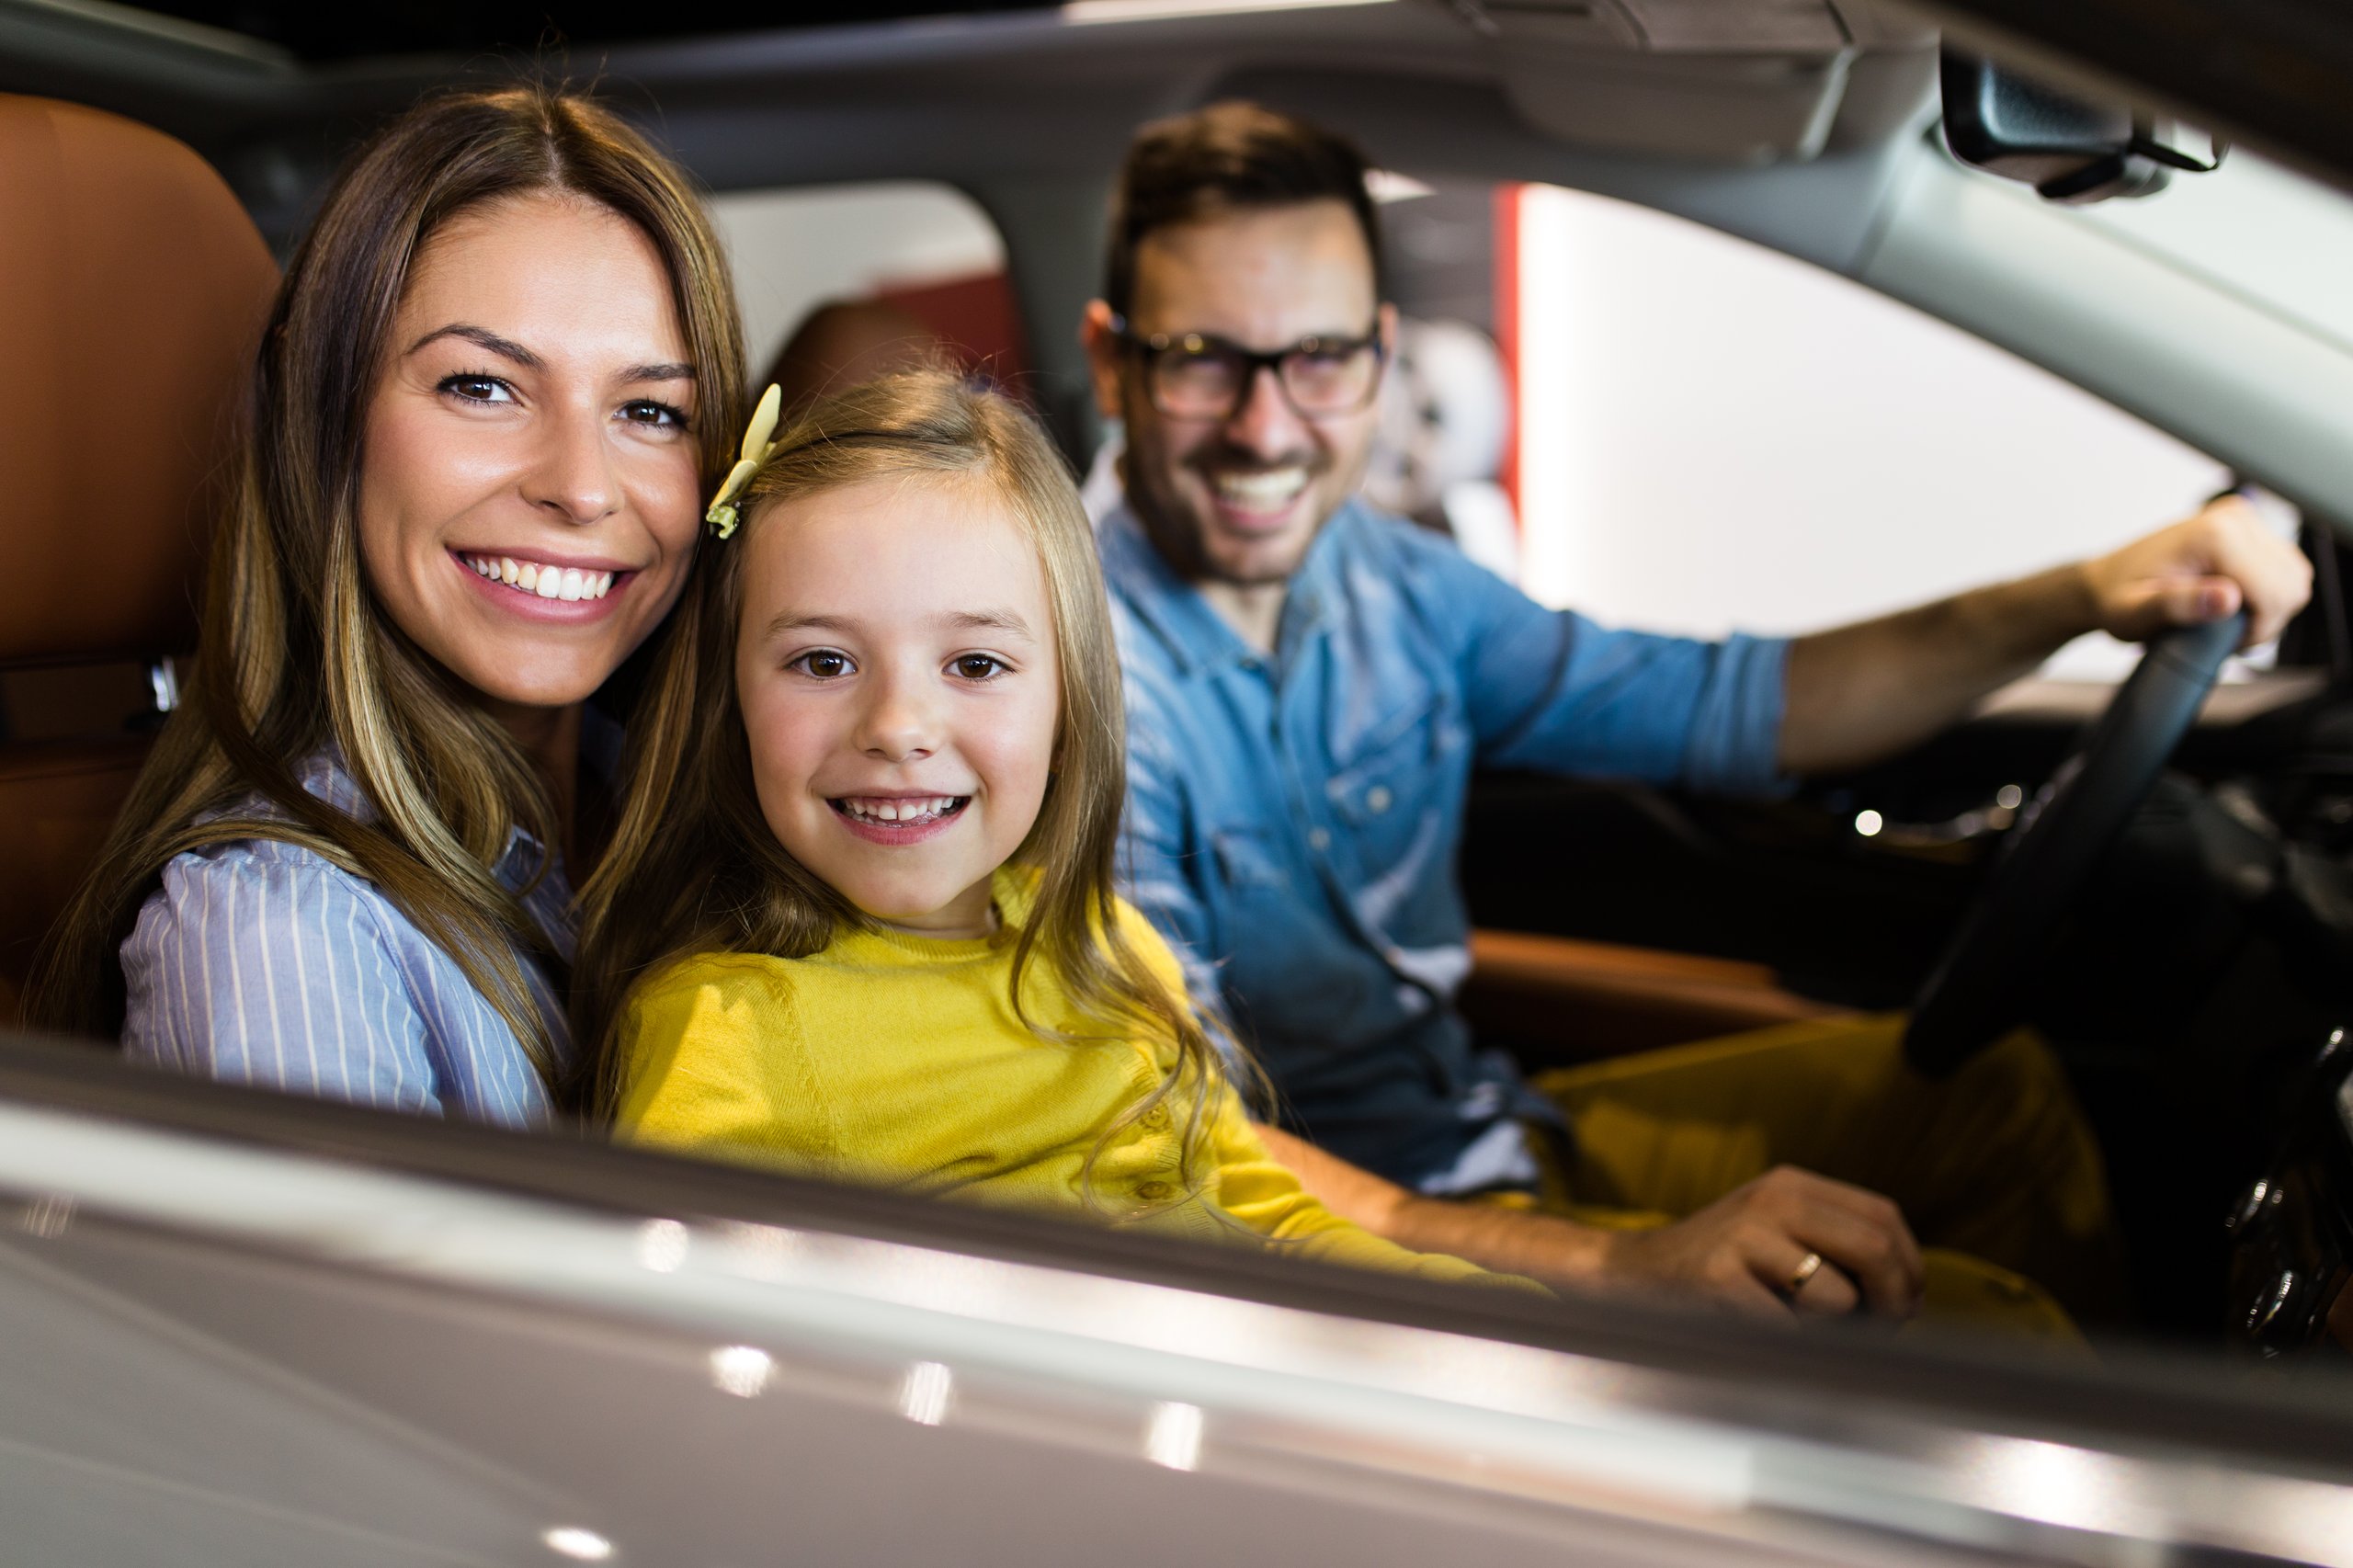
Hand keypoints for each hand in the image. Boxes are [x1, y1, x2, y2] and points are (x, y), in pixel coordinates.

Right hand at [1596, 1166, 1924, 1322]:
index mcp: (1790, 1185)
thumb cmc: (1720, 1271)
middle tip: (1886, 1332)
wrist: (1631, 1278)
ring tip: (1802, 1329)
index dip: (1911, 1266)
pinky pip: (1792, 1329)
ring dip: (1835, 1331)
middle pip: (1874, 1247)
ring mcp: (1743, 1236)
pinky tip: (1763, 1334)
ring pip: (1838, 1296)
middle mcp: (1771, 1199)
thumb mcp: (1777, 1234)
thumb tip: (1911, 1294)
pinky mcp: (1719, 1279)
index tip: (1907, 1304)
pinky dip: (1793, 1346)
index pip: (1883, 1216)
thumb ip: (1836, 1244)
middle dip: (1894, 1301)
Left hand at [2081, 495, 2312, 650]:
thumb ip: (2178, 606)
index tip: (2222, 641)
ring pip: (2295, 577)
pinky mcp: (2248, 528)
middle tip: (2221, 633)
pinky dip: (2270, 593)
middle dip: (2264, 620)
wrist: (2105, 581)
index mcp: (2213, 536)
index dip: (2255, 629)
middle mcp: (2234, 519)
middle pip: (2290, 585)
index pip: (2273, 592)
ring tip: (2226, 619)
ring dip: (2270, 607)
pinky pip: (2286, 568)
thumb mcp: (2134, 614)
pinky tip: (2236, 603)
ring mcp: (2243, 520)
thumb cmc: (2116, 599)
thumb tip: (2228, 600)